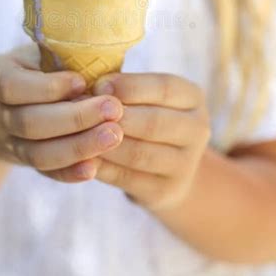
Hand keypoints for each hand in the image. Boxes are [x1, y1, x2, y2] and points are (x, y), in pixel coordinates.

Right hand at [0, 46, 123, 182]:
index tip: (82, 82)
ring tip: (114, 135)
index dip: (47, 87)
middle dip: (75, 118)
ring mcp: (10, 143)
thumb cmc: (33, 67)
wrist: (1, 104)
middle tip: (114, 110)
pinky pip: (47, 172)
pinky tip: (95, 167)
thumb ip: (63, 56)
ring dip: (78, 146)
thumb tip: (104, 61)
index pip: (13, 86)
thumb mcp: (38, 52)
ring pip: (38, 153)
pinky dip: (69, 173)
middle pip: (29, 123)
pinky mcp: (27, 162)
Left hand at [92, 73, 210, 211]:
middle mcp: (197, 130)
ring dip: (104, 143)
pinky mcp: (165, 191)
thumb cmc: (146, 116)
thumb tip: (89, 84)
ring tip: (78, 134)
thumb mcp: (147, 97)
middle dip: (116, 117)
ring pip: (139, 154)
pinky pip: (127, 179)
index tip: (98, 85)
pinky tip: (82, 159)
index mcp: (193, 98)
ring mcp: (185, 164)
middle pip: (153, 122)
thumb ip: (124, 89)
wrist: (170, 168)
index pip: (164, 88)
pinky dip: (102, 168)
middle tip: (84, 111)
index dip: (130, 86)